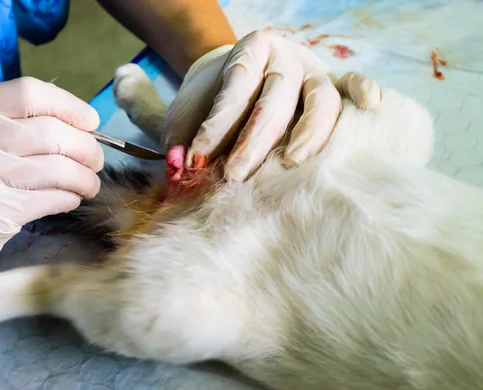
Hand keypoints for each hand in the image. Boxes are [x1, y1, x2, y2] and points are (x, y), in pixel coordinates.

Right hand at [0, 77, 102, 294]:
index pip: (28, 93)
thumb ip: (18, 123)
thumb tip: (84, 124)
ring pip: (56, 169)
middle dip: (86, 147)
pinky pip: (50, 199)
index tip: (91, 122)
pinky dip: (70, 198)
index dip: (70, 106)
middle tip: (95, 160)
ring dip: (84, 178)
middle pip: (50, 132)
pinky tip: (71, 198)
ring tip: (89, 183)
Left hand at [163, 29, 379, 180]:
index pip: (235, 87)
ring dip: (309, 130)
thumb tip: (178, 169)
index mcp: (247, 53)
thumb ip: (180, 136)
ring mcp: (313, 71)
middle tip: (235, 176)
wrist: (238, 80)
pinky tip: (371, 106)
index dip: (217, 124)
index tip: (197, 158)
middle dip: (254, 140)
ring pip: (320, 97)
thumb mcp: (188, 114)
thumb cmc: (212, 104)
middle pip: (275, 98)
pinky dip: (363, 90)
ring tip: (292, 162)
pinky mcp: (334, 86)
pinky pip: (353, 82)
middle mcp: (284, 59)